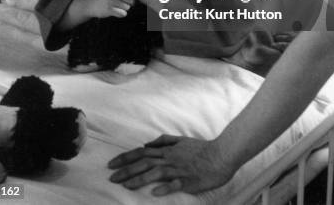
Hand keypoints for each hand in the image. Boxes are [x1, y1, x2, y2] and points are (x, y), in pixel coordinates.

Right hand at [86, 0, 134, 18]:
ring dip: (123, 9)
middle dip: (128, 4)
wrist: (89, 3)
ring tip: (115, 7)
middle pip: (131, 0)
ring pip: (127, 7)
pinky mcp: (108, 9)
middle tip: (120, 4)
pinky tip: (114, 12)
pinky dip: (120, 14)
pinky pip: (123, 14)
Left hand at [108, 135, 234, 195]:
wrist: (221, 154)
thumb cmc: (201, 149)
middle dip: (126, 170)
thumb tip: (147, 142)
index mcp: (168, 150)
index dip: (126, 158)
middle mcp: (170, 158)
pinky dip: (164, 187)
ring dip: (140, 179)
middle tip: (111, 177)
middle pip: (145, 162)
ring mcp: (179, 169)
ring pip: (156, 172)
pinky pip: (175, 184)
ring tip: (126, 185)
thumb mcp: (181, 140)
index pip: (142, 152)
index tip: (111, 164)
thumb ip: (164, 140)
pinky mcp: (189, 180)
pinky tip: (155, 193)